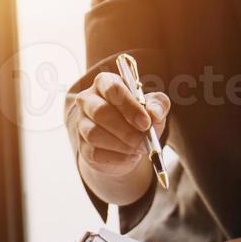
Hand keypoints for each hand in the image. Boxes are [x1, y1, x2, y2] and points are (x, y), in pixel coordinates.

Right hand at [75, 72, 169, 190]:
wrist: (126, 146)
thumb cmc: (138, 120)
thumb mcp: (153, 109)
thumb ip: (158, 105)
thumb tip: (154, 113)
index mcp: (105, 83)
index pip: (113, 88)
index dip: (130, 107)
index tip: (146, 122)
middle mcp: (88, 100)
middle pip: (100, 111)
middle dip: (125, 129)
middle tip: (144, 141)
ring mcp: (82, 123)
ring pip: (94, 134)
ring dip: (121, 145)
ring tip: (138, 148)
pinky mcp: (83, 147)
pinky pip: (95, 153)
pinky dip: (117, 158)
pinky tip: (130, 156)